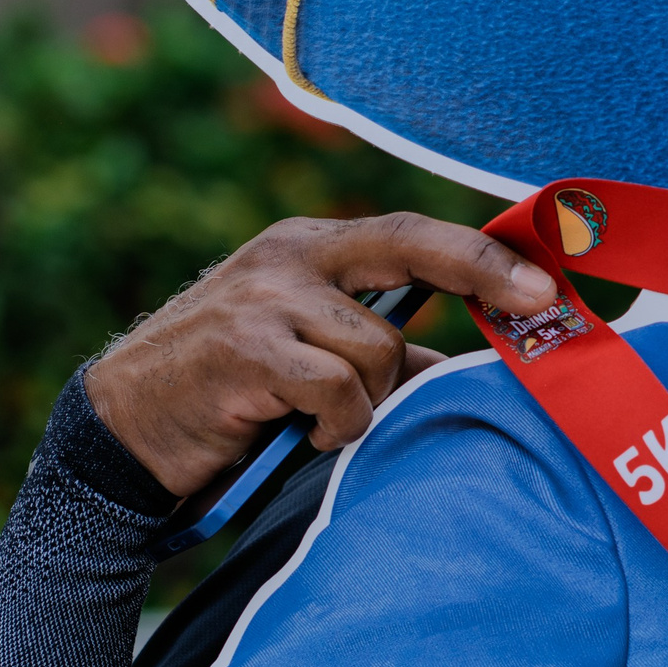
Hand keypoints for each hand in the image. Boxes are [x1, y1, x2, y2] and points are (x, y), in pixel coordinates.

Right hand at [84, 213, 558, 495]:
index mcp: (308, 249)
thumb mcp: (309, 359)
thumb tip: (461, 369)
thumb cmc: (230, 395)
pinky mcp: (247, 348)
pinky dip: (336, 424)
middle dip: (483, 277)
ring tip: (321, 420)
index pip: (410, 234)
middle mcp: (289, 257)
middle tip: (538, 304)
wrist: (122, 432)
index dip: (481, 253)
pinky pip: (339, 390)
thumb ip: (383, 358)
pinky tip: (302, 432)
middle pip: (410, 252)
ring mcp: (265, 297)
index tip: (545, 280)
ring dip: (368, 402)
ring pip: (378, 349)